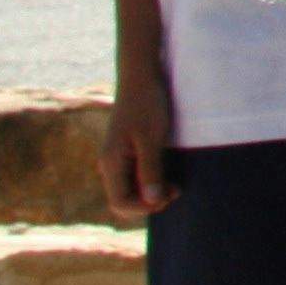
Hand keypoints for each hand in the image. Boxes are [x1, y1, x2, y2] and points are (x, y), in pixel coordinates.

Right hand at [101, 67, 177, 218]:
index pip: (120, 203)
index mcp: (111, 163)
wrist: (140, 77)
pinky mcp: (125, 152)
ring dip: (151, 193)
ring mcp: (116, 159)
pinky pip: (133, 177)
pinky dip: (149, 181)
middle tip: (175, 191)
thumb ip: (150, 170)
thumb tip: (152, 200)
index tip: (169, 195)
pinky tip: (167, 174)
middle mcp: (109, 165)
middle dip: (148, 202)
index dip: (144, 207)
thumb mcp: (151, 138)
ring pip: (129, 190)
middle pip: (123, 200)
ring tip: (174, 185)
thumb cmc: (147, 104)